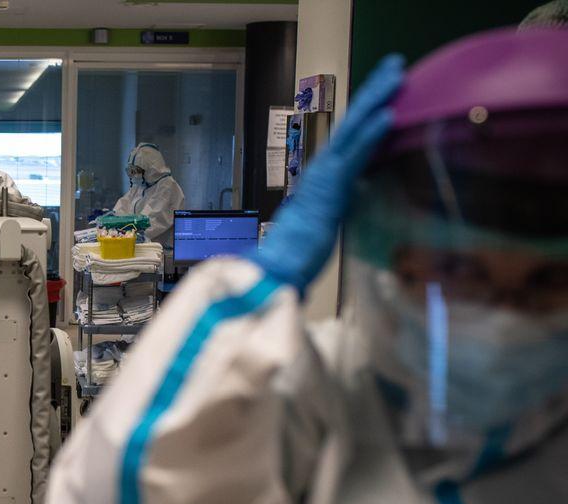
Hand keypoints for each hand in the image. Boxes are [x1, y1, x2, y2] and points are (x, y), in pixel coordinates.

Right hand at [252, 54, 405, 289]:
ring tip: (396, 75)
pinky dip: (370, 134)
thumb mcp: (333, 218)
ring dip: (376, 100)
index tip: (391, 87)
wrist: (281, 266)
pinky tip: (387, 115)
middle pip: (354, 121)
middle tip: (396, 63)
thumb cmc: (303, 250)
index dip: (372, 108)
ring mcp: (326, 174)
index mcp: (328, 174)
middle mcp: (324, 167)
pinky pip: (354, 155)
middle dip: (376, 90)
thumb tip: (363, 189)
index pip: (354, 134)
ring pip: (353, 128)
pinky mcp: (330, 186)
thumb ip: (347, 198)